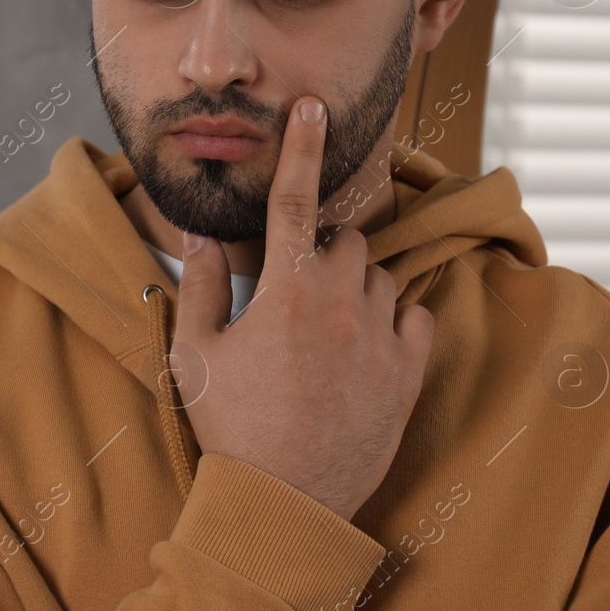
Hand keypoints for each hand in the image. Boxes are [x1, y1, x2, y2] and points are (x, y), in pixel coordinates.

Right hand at [166, 95, 432, 520]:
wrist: (284, 503)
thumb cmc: (230, 427)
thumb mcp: (195, 353)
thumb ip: (200, 283)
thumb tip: (200, 232)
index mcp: (286, 292)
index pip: (293, 201)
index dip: (301, 148)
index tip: (312, 107)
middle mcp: (342, 304)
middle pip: (345, 239)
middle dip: (321, 251)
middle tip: (292, 292)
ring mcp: (382, 338)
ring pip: (378, 276)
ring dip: (353, 285)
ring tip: (321, 330)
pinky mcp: (409, 373)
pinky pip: (414, 316)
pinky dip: (391, 318)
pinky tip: (363, 345)